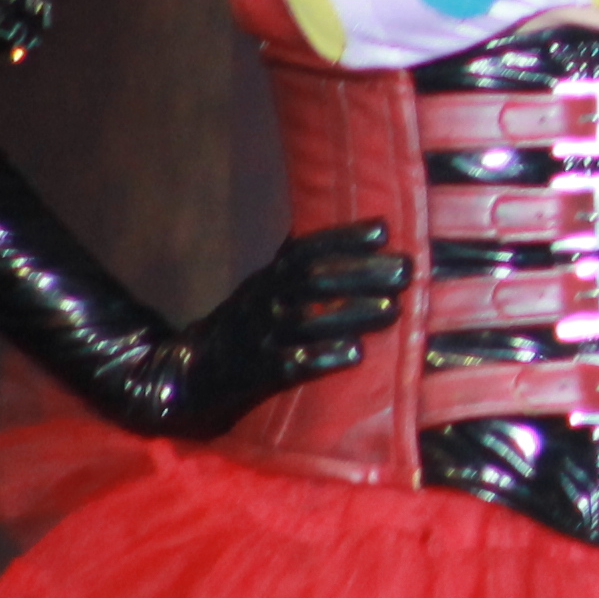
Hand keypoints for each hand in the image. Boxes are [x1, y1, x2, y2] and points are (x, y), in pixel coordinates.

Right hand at [138, 219, 403, 436]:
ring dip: (354, 313)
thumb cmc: (248, 322)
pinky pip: (293, 365)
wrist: (193, 372)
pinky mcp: (260, 374)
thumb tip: (353, 222)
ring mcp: (261, 337)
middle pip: (314, 279)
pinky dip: (325, 358)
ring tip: (395, 309)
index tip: (384, 230)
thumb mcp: (268, 283)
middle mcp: (264, 300)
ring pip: (309, 320)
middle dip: (362, 273)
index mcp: (270, 276)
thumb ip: (301, 259)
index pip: (307, 249)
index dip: (344, 237)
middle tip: (405, 270)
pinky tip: (357, 353)